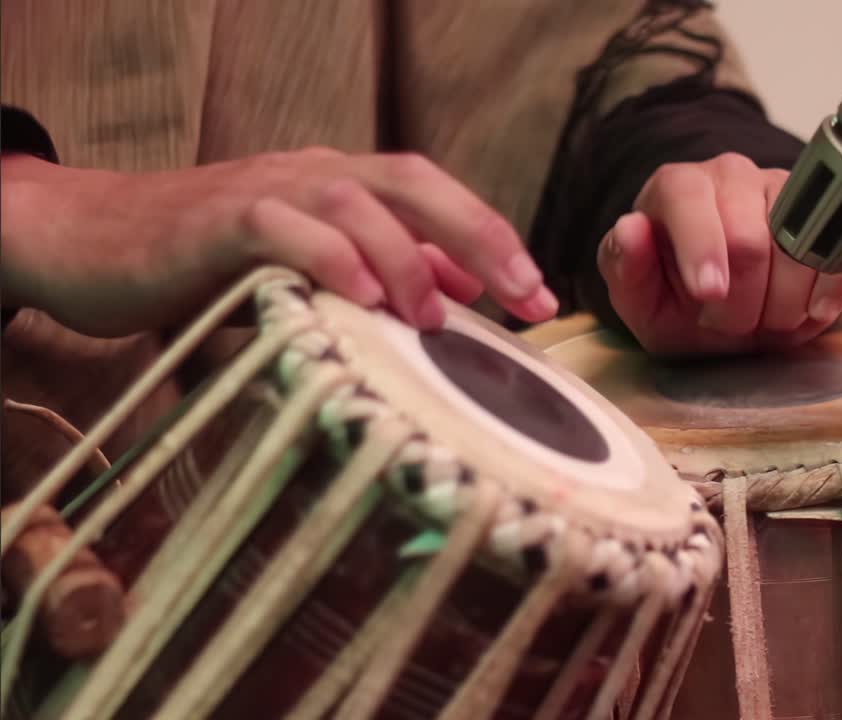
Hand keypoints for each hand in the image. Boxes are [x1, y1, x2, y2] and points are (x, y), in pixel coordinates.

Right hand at [0, 148, 556, 336]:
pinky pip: (281, 226)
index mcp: (342, 186)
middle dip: (481, 235)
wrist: (95, 240)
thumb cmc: (209, 263)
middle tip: (526, 297)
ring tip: (433, 318)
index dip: (496, 242)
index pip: (435, 199)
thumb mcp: (310, 269)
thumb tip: (457, 290)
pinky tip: (359, 299)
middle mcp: (313, 174)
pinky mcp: (215, 219)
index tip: (542, 301)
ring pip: (354, 199)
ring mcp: (265, 190)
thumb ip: (380, 272)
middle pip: (414, 182)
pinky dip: (328, 258)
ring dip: (405, 258)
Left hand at [597, 153, 841, 354]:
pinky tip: (808, 313)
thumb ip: (626, 266)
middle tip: (728, 325)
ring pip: (801, 249)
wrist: (722, 305)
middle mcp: (732, 175)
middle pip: (751, 238)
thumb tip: (630, 228)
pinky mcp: (829, 215)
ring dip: (783, 305)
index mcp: (678, 187)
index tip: (709, 294)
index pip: (690, 200)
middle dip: (742, 300)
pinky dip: (829, 293)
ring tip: (762, 320)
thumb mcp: (637, 298)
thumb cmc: (674, 298)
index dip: (703, 249)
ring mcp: (786, 190)